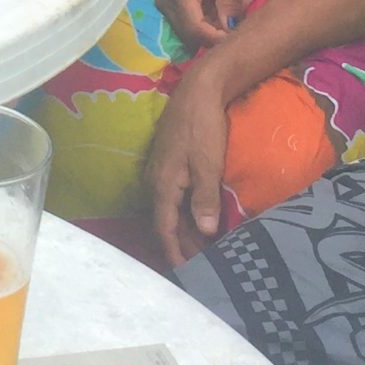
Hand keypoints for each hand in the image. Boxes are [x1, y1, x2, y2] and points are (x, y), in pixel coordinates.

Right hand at [144, 69, 231, 268]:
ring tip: (204, 248)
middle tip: (203, 266)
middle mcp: (156, 181)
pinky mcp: (169, 163)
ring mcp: (160, 171)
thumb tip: (206, 233)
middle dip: (182, 245)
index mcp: (163, 184)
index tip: (185, 274)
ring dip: (185, 229)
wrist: (199, 90)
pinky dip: (186, 212)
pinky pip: (174, 197)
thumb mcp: (208, 164)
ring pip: (170, 210)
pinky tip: (200, 218)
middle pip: (166, 222)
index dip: (175, 252)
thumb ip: (204, 199)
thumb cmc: (204, 126)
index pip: (165, 228)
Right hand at [153, 0, 242, 48]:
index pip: (197, 31)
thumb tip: (233, 28)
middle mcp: (167, 6)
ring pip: (190, 33)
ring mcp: (165, 8)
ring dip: (212, 30)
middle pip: (192, 36)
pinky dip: (206, 23)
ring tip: (232, 11)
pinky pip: (188, 25)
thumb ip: (229, 0)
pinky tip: (219, 10)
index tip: (240, 33)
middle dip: (217, 34)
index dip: (218, 39)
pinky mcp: (168, 9)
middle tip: (239, 19)